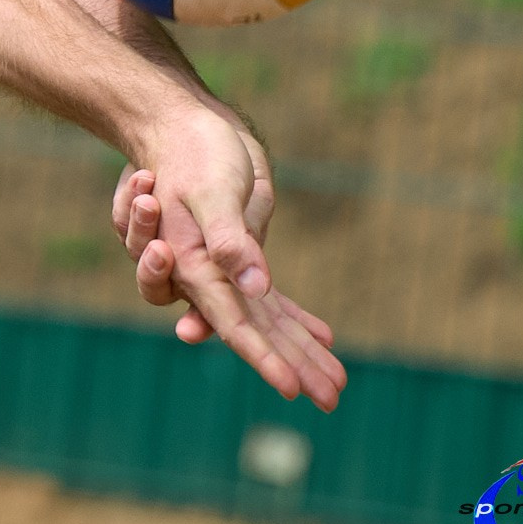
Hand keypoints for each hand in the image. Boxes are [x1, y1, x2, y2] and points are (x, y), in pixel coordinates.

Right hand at [117, 111, 346, 410]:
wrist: (182, 127)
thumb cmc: (193, 153)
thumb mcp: (211, 190)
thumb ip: (229, 238)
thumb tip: (255, 288)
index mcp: (190, 264)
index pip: (229, 322)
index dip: (261, 356)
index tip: (291, 388)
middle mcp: (203, 276)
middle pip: (248, 333)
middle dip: (289, 363)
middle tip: (331, 396)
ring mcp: (223, 271)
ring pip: (264, 322)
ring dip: (299, 350)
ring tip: (339, 381)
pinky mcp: (240, 258)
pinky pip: (268, 300)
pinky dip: (295, 319)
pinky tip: (325, 336)